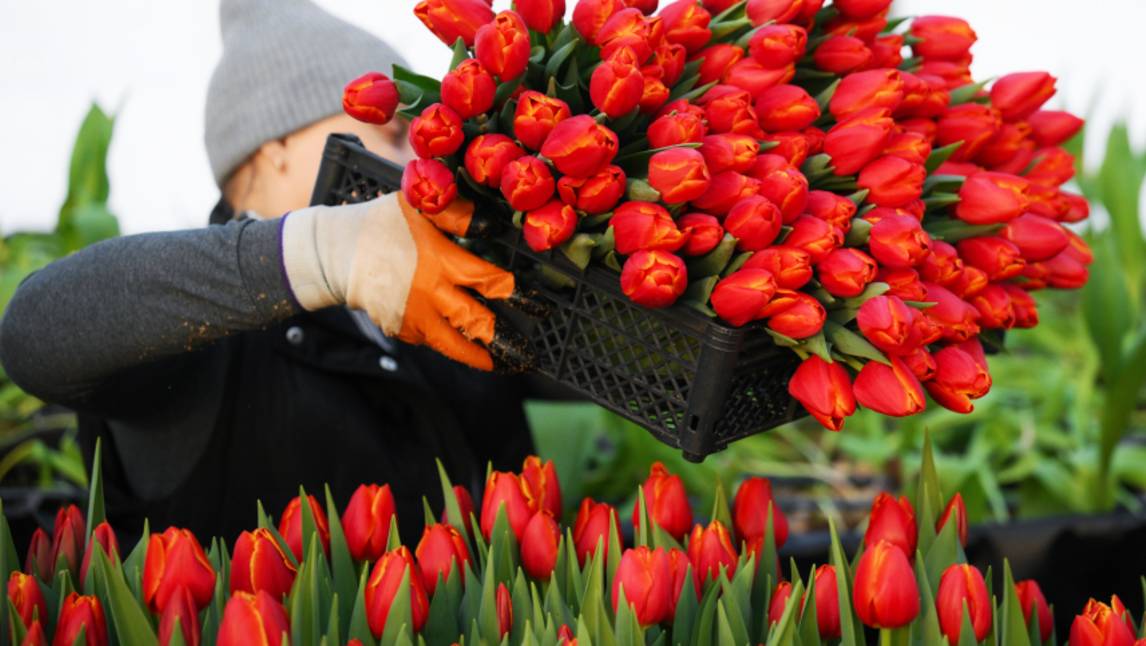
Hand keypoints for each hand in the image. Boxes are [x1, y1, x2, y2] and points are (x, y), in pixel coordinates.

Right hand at [281, 193, 530, 370]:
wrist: (335, 254)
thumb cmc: (380, 224)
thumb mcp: (417, 207)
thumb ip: (456, 214)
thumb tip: (491, 225)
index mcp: (440, 262)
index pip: (489, 282)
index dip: (516, 294)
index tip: (537, 305)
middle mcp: (430, 296)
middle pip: (477, 323)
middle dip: (504, 340)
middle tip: (525, 353)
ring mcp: (414, 318)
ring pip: (455, 345)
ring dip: (479, 356)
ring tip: (502, 364)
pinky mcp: (401, 330)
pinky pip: (432, 341)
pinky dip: (449, 343)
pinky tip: (466, 347)